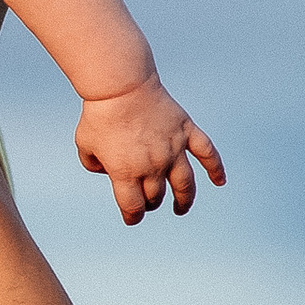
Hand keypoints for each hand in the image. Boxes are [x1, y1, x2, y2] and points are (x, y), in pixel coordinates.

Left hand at [75, 77, 225, 222]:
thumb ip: (93, 165)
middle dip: (151, 203)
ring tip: (180, 208)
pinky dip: (216, 169)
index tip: (131, 218)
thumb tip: (107, 171)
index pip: (133, 207)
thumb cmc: (99, 115)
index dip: (132, 217)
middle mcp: (153, 166)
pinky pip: (207, 154)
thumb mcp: (84, 145)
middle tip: (149, 201)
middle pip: (156, 196)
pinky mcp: (186, 132)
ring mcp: (173, 149)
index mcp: (126, 173)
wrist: (121, 86)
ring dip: (184, 200)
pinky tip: (220, 181)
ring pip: (185, 184)